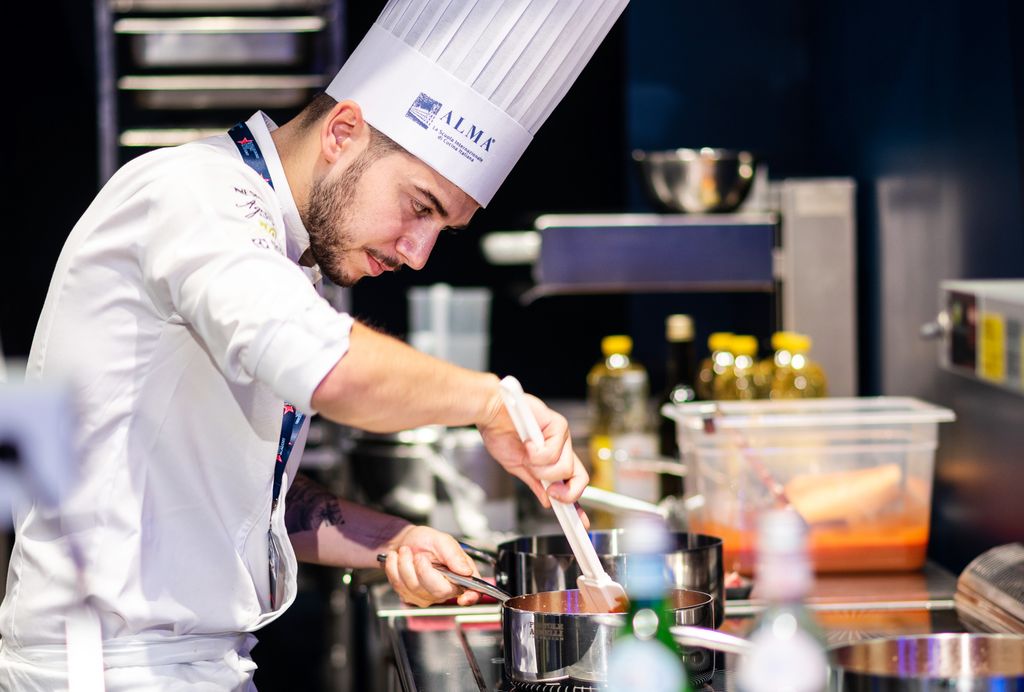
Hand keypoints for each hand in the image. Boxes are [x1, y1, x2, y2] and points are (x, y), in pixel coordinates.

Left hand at [380, 526, 480, 606]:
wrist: (403, 542)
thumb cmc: (425, 541)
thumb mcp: (441, 540)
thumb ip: (454, 554)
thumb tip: (466, 571)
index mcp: (460, 575)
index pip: (472, 592)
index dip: (470, 597)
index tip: (464, 598)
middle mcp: (446, 589)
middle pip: (438, 591)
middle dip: (423, 569)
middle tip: (418, 555)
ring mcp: (427, 596)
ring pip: (414, 588)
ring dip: (405, 564)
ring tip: (405, 551)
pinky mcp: (410, 597)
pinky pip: (399, 586)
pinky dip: (394, 568)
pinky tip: (397, 559)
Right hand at [477, 389, 590, 514]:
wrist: (489, 413)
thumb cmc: (500, 433)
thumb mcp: (517, 467)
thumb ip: (535, 483)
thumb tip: (547, 501)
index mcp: (554, 458)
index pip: (572, 483)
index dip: (577, 504)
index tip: (580, 522)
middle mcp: (562, 447)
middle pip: (580, 478)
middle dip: (563, 491)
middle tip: (548, 490)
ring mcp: (562, 436)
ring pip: (564, 468)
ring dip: (541, 468)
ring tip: (527, 454)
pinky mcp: (558, 425)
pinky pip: (554, 453)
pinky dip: (536, 453)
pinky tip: (527, 443)